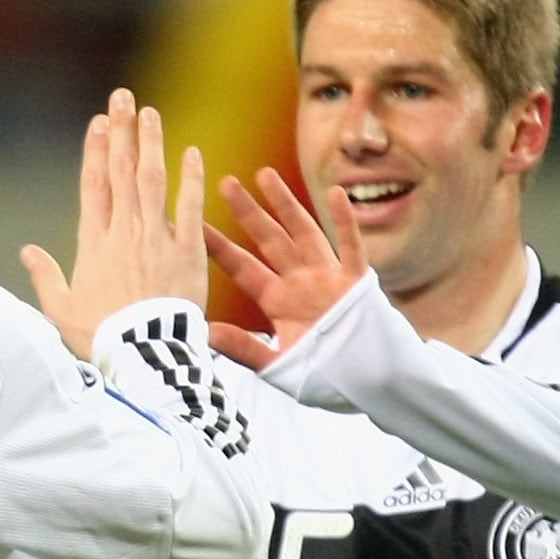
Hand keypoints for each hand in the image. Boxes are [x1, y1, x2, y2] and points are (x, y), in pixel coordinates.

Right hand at [20, 88, 208, 359]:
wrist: (143, 357)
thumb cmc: (101, 338)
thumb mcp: (62, 311)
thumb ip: (46, 277)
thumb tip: (27, 252)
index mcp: (93, 244)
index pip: (94, 185)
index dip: (96, 151)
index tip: (98, 123)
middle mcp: (124, 232)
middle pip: (121, 171)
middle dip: (121, 131)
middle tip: (122, 98)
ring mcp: (157, 238)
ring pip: (153, 179)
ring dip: (151, 143)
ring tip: (151, 113)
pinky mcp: (188, 251)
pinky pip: (190, 206)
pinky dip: (191, 178)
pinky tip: (191, 152)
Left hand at [202, 171, 370, 372]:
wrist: (366, 383)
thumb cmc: (323, 376)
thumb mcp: (276, 365)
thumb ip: (243, 349)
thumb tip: (204, 333)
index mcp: (277, 301)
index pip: (242, 267)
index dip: (219, 246)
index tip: (193, 223)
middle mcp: (300, 282)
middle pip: (270, 240)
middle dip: (248, 212)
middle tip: (226, 183)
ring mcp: (328, 278)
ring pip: (304, 232)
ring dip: (286, 205)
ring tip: (265, 175)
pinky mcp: (356, 283)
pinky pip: (351, 247)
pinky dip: (345, 222)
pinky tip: (335, 194)